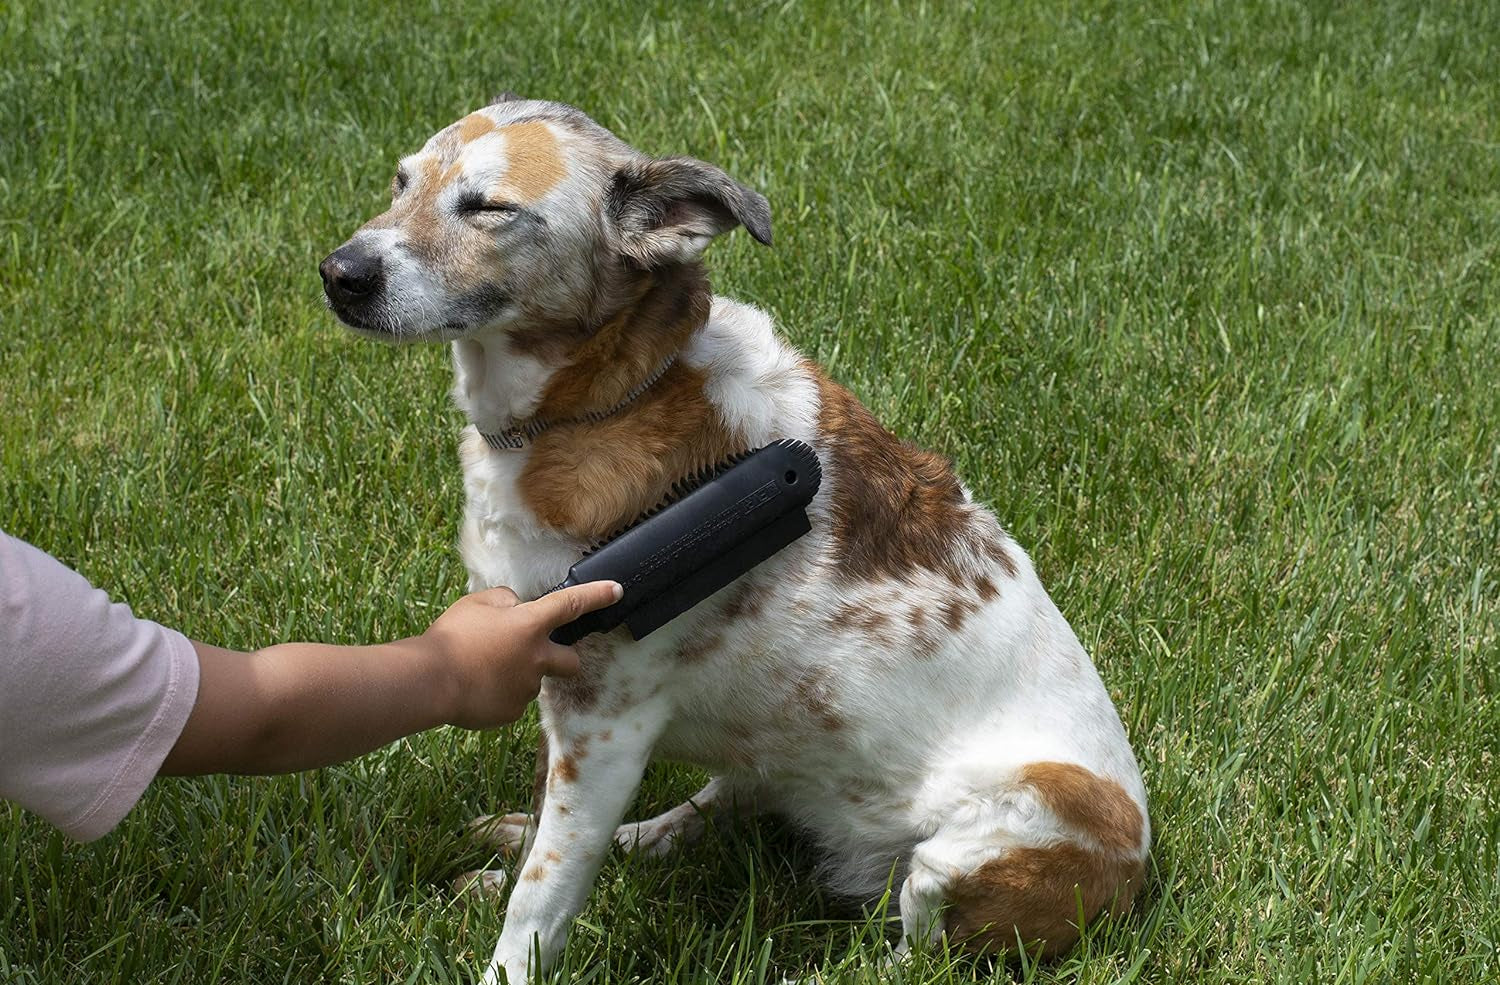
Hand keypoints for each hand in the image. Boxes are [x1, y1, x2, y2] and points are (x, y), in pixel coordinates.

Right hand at [422, 581, 622, 729]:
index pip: (572, 605)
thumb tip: (514, 608)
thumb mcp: (477, 603)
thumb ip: (504, 601)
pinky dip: (498, 694)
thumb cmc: (452, 637)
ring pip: (531, 680)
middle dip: (563, 658)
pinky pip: (511, 700)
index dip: (597, 596)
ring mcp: (526, 688)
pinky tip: (476, 687)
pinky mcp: (511, 712)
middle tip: (535, 654)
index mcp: (530, 625)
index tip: (616, 591)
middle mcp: (537, 658)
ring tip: (480, 669)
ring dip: (516, 674)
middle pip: (571, 661)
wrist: (430, 681)